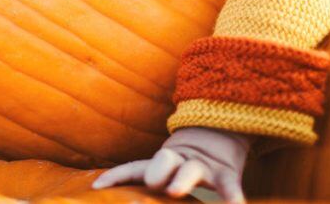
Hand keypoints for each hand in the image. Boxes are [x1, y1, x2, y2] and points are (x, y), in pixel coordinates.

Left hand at [92, 127, 249, 200]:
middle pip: (164, 161)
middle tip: (151, 182)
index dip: (117, 176)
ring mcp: (204, 167)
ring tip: (175, 190)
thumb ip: (148, 176)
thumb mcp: (168, 168)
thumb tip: (115, 194)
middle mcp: (180, 162)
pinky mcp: (228, 174)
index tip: (96, 187)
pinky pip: (229, 187)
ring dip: (182, 179)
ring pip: (192, 170)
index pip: (134, 168)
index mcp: (161, 162)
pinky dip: (232, 198)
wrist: (222, 132)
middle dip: (156, 172)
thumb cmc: (186, 162)